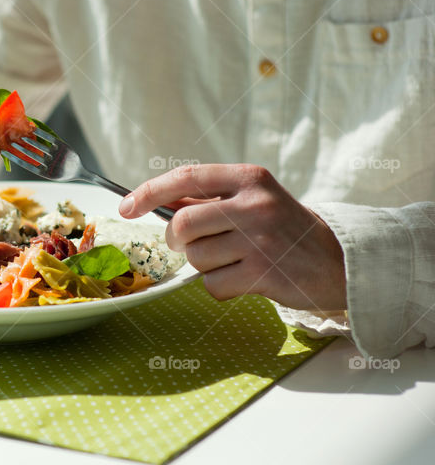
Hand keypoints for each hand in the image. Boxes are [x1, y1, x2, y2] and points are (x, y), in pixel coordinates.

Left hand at [119, 164, 346, 310]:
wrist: (337, 260)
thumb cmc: (281, 228)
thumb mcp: (250, 199)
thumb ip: (206, 199)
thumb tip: (153, 201)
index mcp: (248, 178)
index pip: (185, 178)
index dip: (148, 192)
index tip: (126, 208)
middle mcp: (255, 204)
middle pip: (183, 225)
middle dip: (178, 240)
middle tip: (190, 244)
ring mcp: (261, 240)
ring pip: (196, 258)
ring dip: (204, 265)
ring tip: (233, 259)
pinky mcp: (265, 273)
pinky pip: (213, 285)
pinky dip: (219, 287)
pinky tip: (243, 278)